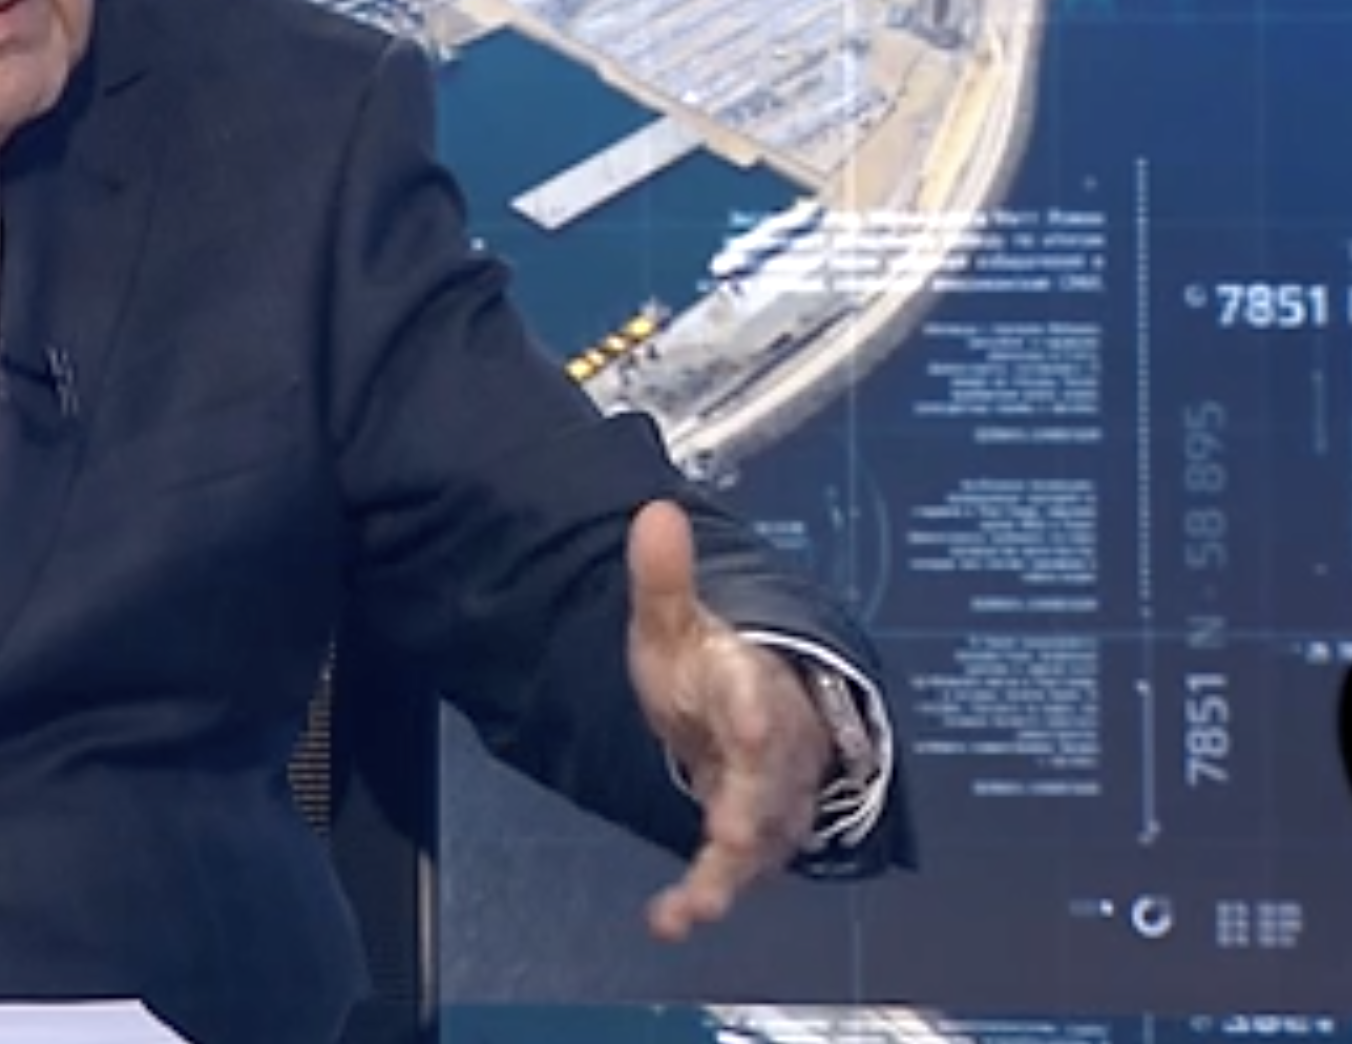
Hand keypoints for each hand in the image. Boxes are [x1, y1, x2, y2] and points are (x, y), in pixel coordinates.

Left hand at [625, 498, 831, 941]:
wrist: (753, 714)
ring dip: (732, 870)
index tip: (754, 726)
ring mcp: (770, 796)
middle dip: (755, 806)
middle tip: (732, 833)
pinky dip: (705, 896)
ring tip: (700, 900)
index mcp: (757, 684)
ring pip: (764, 836)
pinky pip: (737, 869)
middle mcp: (777, 747)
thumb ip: (662, 577)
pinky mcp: (753, 837)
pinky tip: (672, 918)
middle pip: (773, 779)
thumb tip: (654, 512)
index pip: (761, 693)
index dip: (760, 711)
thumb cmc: (713, 667)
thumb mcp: (676, 620)